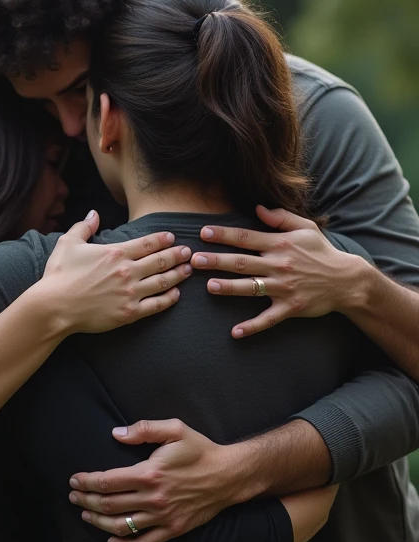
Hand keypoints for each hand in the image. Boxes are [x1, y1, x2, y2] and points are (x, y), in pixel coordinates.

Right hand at [42, 212, 191, 333]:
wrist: (54, 307)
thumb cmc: (59, 275)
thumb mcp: (68, 243)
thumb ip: (84, 226)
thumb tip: (94, 213)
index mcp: (115, 253)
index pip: (147, 243)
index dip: (163, 239)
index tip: (172, 237)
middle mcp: (127, 271)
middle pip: (161, 260)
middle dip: (177, 254)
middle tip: (188, 252)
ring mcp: (130, 293)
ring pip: (163, 281)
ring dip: (178, 274)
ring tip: (188, 269)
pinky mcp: (129, 313)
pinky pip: (156, 305)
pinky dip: (169, 299)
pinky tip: (176, 294)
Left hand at [68, 418, 241, 541]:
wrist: (228, 475)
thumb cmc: (200, 449)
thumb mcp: (175, 429)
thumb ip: (143, 429)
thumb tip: (116, 434)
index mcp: (150, 473)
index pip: (107, 481)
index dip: (87, 482)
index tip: (74, 480)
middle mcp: (153, 498)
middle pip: (109, 504)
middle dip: (86, 501)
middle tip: (73, 497)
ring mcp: (163, 517)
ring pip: (121, 526)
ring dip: (98, 522)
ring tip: (85, 515)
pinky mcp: (172, 530)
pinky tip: (111, 541)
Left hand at [191, 205, 363, 337]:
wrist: (346, 280)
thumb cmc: (322, 252)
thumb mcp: (305, 227)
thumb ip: (280, 217)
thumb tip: (257, 208)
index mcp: (280, 244)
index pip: (246, 237)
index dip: (224, 234)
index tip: (204, 232)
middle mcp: (279, 265)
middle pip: (243, 262)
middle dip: (217, 261)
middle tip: (194, 260)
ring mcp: (284, 288)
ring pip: (252, 288)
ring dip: (229, 287)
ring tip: (209, 286)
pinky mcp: (290, 307)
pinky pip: (268, 319)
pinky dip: (252, 326)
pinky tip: (235, 332)